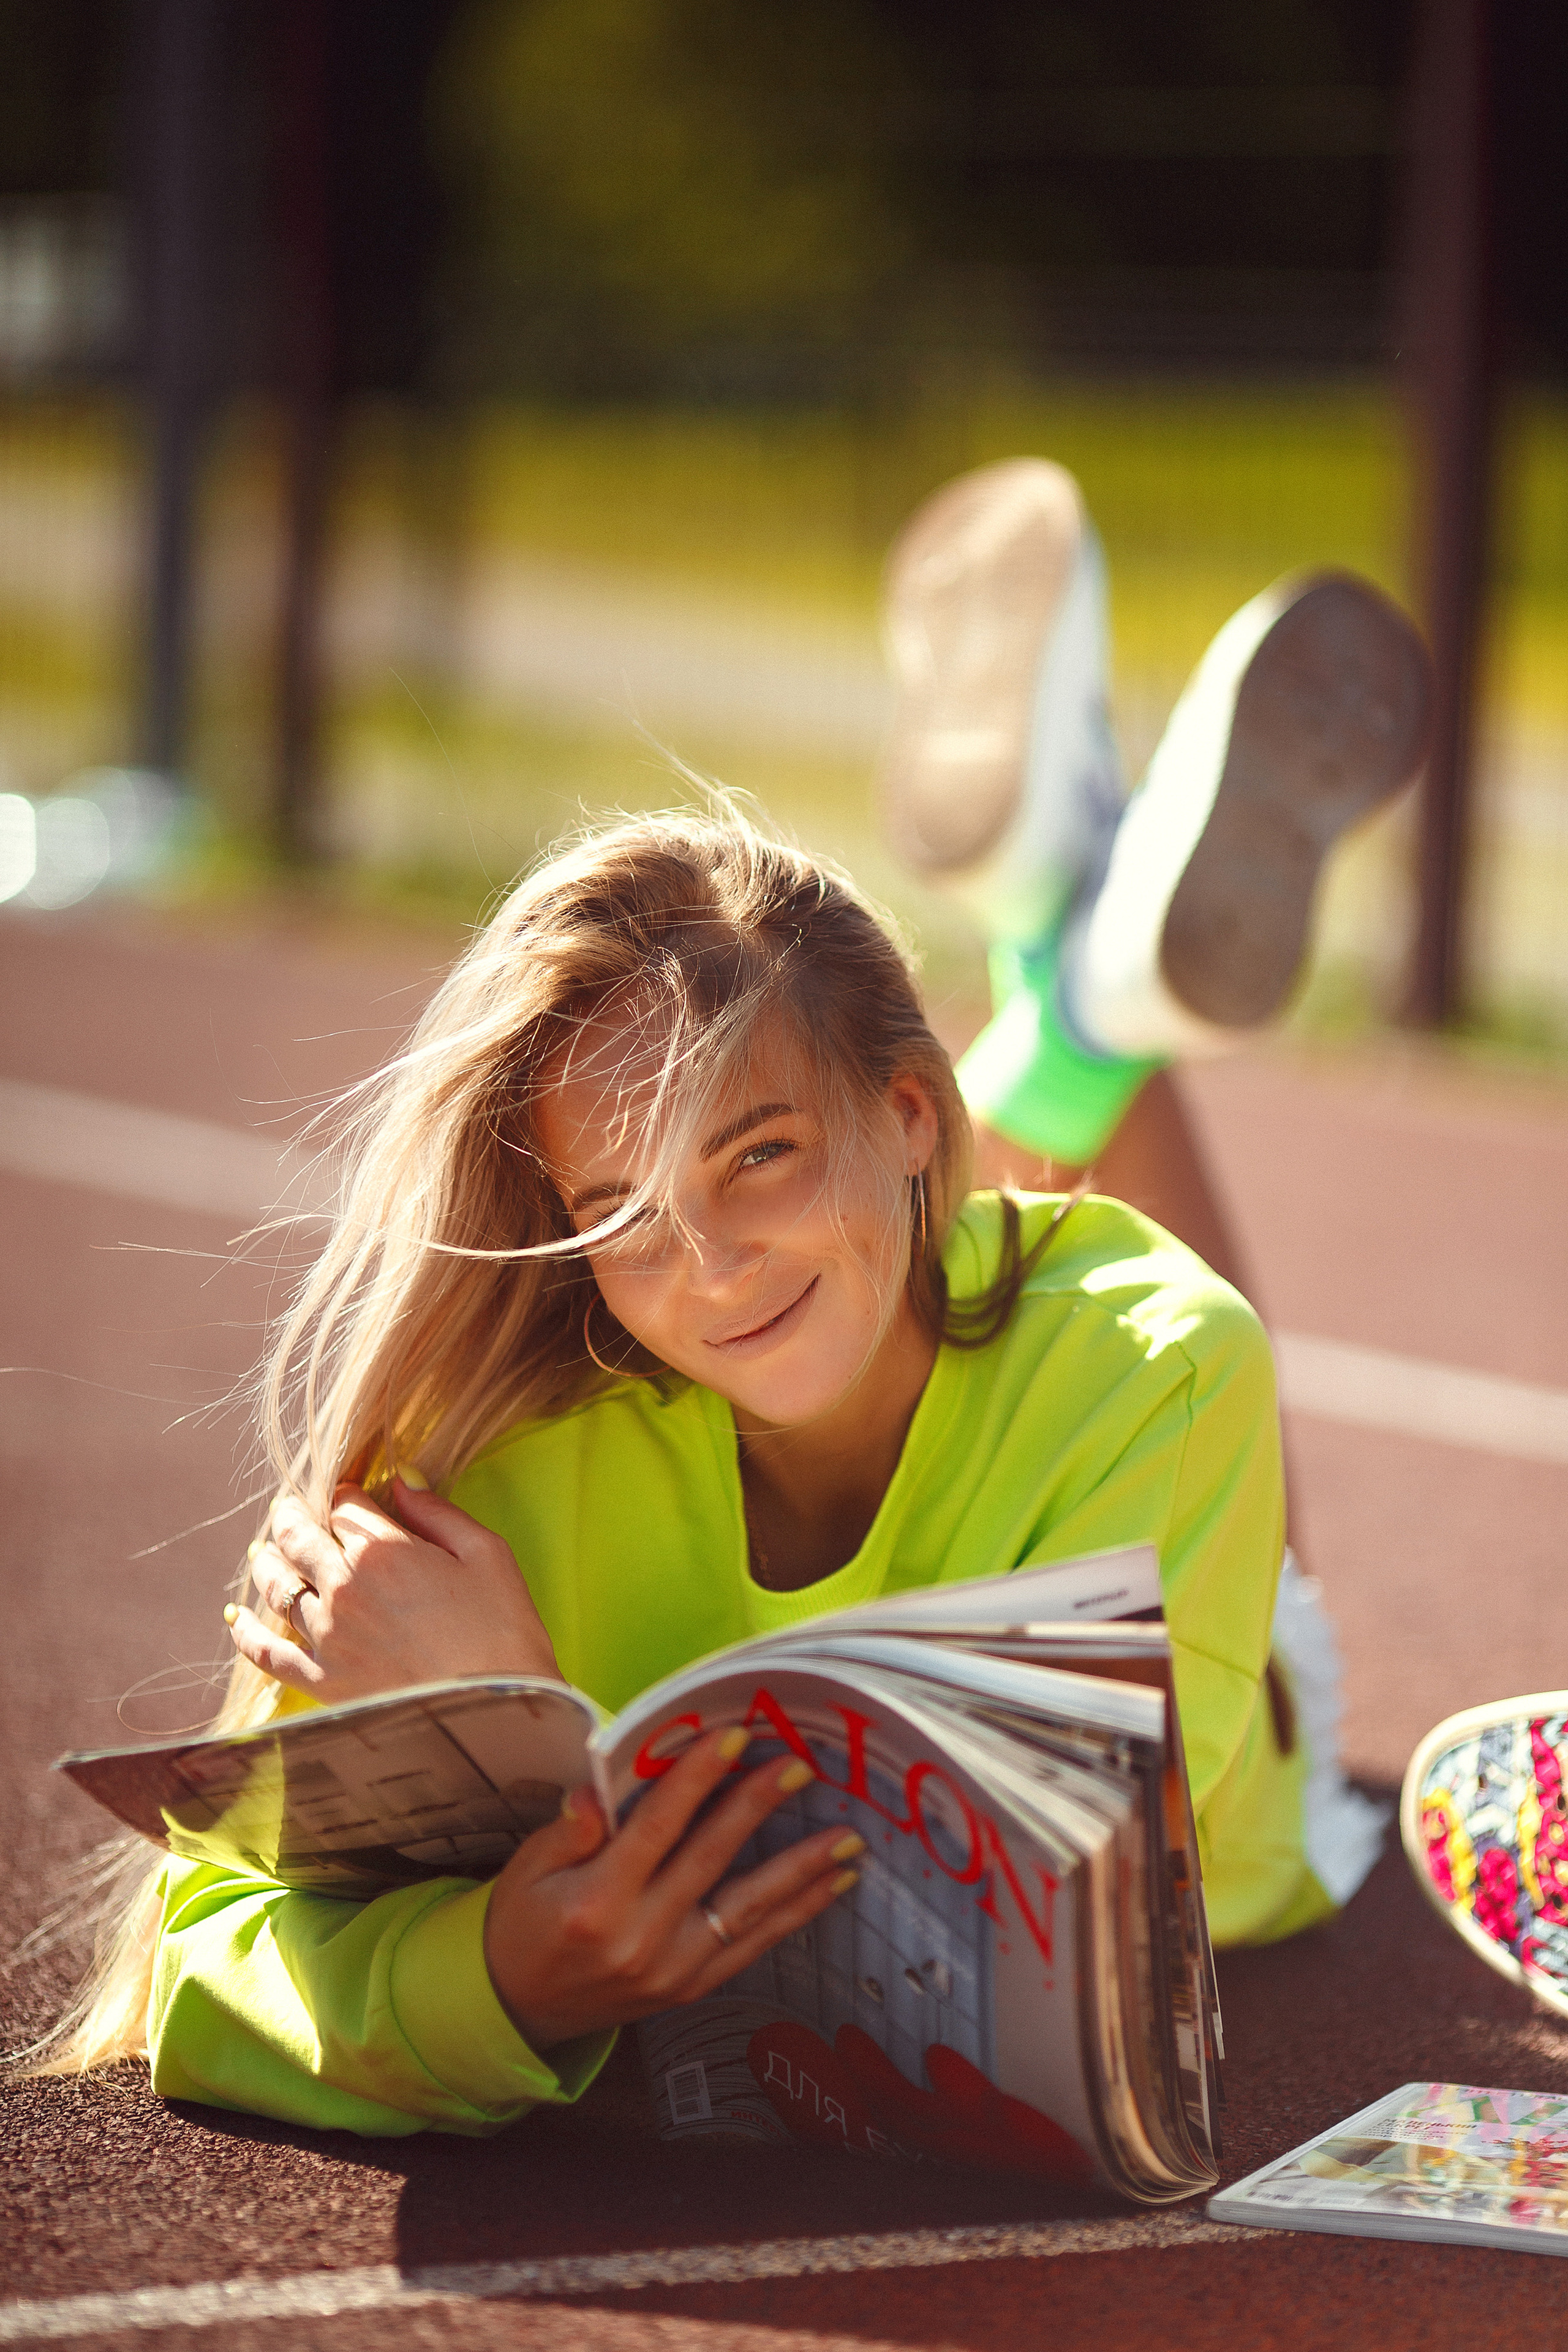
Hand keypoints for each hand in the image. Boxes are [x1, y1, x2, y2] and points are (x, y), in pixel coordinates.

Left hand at [226, 1476, 562, 1701]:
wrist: (499, 1713)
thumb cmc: (504, 1632)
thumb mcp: (487, 1554)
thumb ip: (438, 1512)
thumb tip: (402, 1479)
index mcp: (385, 1550)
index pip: (343, 1505)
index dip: (343, 1494)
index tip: (345, 1496)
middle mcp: (344, 1588)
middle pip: (298, 1538)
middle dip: (290, 1517)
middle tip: (287, 1510)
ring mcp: (327, 1636)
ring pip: (276, 1586)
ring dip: (266, 1562)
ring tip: (262, 1552)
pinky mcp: (321, 1681)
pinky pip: (267, 1652)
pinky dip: (246, 1633)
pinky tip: (236, 1619)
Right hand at [482, 1727, 863, 2051]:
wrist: (517, 2011)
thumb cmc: (523, 1925)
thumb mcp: (526, 1872)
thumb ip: (566, 1833)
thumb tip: (597, 1793)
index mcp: (596, 1902)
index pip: (656, 1827)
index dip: (697, 1779)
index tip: (735, 1737)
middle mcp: (640, 1939)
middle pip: (709, 1860)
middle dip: (757, 1808)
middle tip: (799, 1769)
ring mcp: (671, 1969)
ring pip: (746, 1909)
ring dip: (801, 1871)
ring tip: (848, 1840)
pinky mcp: (691, 1988)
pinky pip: (751, 1946)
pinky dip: (794, 1916)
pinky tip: (830, 1888)